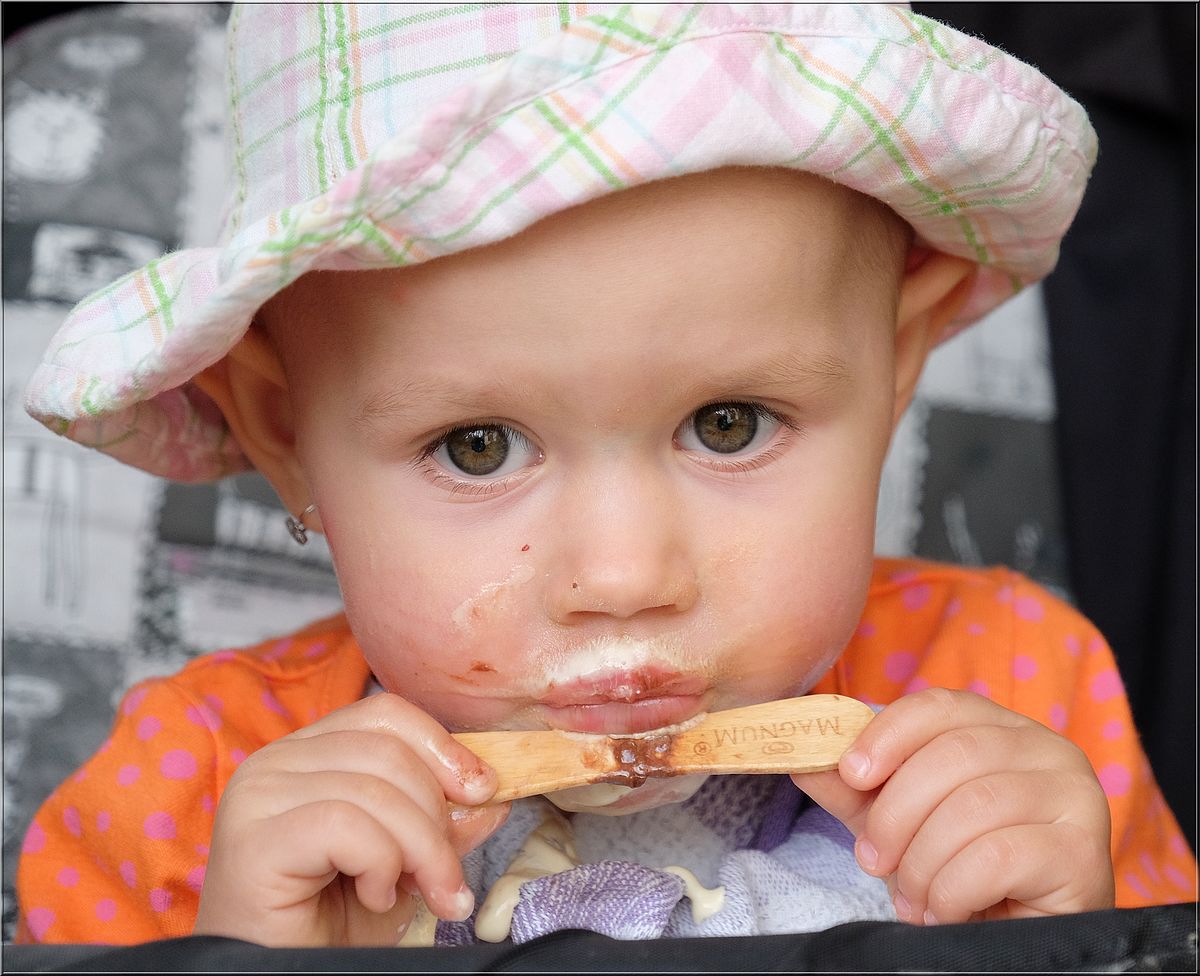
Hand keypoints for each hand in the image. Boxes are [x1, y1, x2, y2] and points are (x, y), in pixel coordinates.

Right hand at [194, 693, 509, 945]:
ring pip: (375, 789)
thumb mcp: (404, 864)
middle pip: (389, 752)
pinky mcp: (254, 838)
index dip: (443, 747)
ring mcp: (258, 795)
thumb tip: (495, 793)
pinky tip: (373, 896)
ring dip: (420, 850)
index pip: (386, 716)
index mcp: (309, 752)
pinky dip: (380, 864)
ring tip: (419, 894)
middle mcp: (275, 762)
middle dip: (437, 818)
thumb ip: (442, 824)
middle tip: (447, 877)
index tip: (483, 793)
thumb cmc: (329, 924)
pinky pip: (347, 825)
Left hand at [791, 688, 1113, 923]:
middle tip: (872, 860)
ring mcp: (1074, 797)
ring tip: (913, 896)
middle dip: (894, 813)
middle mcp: (1049, 750)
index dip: (888, 734)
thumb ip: (855, 790)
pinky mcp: (1083, 852)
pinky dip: (952, 889)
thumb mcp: (898, 823)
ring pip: (971, 808)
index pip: (940, 705)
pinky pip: (995, 857)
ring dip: (922, 861)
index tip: (851, 774)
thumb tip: (801, 756)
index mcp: (1004, 728)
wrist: (1019, 942)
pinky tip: (945, 910)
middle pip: (952, 755)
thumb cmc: (963, 872)